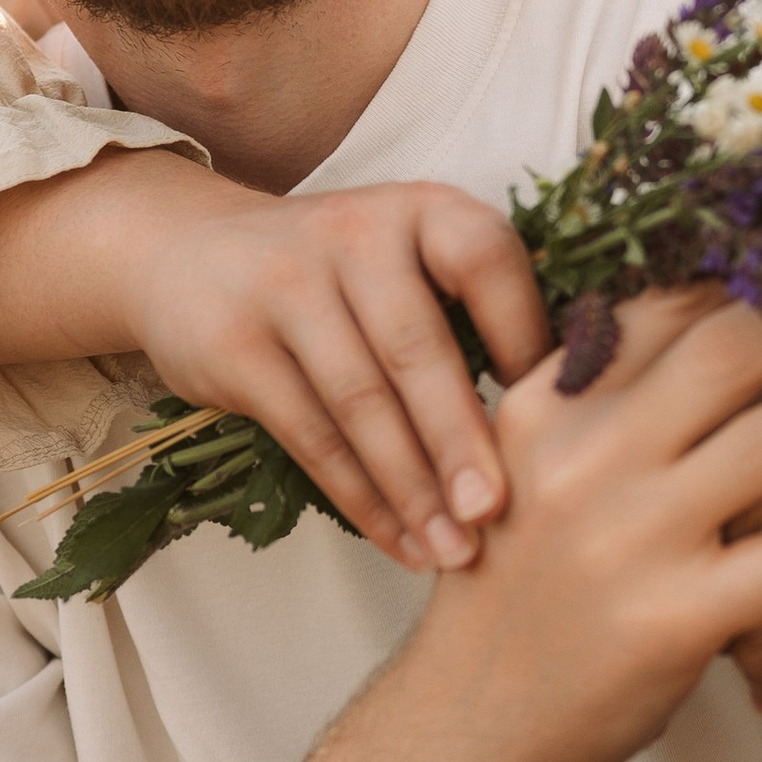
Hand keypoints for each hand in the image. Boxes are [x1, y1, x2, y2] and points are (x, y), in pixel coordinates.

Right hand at [105, 164, 551, 575]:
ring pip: (360, 401)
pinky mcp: (235, 344)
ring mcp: (288, 285)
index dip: (528, 342)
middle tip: (501, 513)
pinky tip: (398, 541)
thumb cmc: (338, 276)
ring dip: (412, 488)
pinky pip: (309, 435)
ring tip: (455, 551)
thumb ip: (476, 312)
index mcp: (422, 209)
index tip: (564, 424)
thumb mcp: (406, 260)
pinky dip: (359, 499)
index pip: (488, 263)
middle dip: (462, 440)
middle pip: (418, 347)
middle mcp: (356, 234)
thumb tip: (578, 415)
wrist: (184, 253)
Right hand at [400, 256, 761, 761]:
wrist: (463, 729)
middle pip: (730, 348)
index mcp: (549, 408)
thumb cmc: (514, 591)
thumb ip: (601, 397)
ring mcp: (630, 540)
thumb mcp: (530, 470)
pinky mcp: (672, 622)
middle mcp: (587, 460)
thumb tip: (703, 312)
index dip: (758, 257)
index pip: (668, 307)